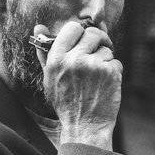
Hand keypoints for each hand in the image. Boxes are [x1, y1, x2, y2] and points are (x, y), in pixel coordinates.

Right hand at [38, 19, 121, 147]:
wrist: (84, 127)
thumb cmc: (66, 103)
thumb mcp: (49, 78)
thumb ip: (44, 52)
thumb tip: (38, 27)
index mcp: (56, 59)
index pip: (72, 28)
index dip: (81, 32)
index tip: (84, 40)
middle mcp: (74, 60)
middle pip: (93, 33)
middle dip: (98, 41)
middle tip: (98, 51)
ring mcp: (94, 66)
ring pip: (106, 49)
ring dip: (105, 60)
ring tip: (97, 78)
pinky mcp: (110, 73)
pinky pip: (116, 62)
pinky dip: (113, 72)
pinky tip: (105, 86)